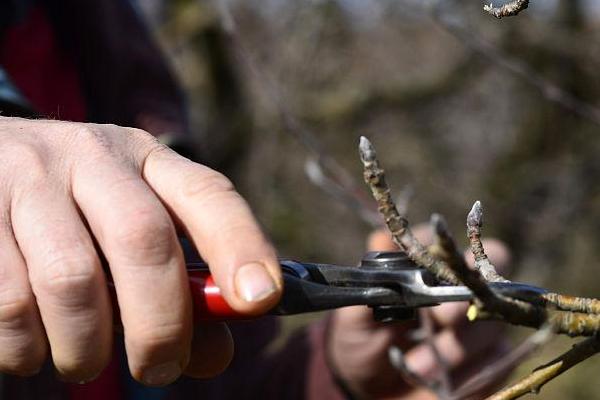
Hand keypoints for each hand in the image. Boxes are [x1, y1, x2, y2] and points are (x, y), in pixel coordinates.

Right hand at [0, 117, 281, 384]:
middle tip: (160, 369)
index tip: (261, 300)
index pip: (208, 194)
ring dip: (86, 346)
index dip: (241, 245)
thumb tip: (214, 355)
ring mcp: (27, 177)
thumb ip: (179, 293)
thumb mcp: (132, 233)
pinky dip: (28, 346)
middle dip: (161, 323)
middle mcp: (91, 156)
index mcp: (146, 160)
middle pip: (145, 240)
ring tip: (84, 361)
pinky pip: (8, 303)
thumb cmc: (78, 215)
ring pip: (72, 280)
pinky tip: (35, 345)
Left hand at [328, 225, 510, 398]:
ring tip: (418, 364)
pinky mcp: (488, 362)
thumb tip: (381, 236)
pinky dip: (468, 374)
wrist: (367, 385)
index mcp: (430, 273)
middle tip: (440, 320)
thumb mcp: (356, 312)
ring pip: (491, 327)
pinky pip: (496, 363)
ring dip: (454, 348)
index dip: (456, 261)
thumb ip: (371, 281)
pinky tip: (439, 380)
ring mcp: (477, 328)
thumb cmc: (363, 338)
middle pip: (489, 285)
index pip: (458, 253)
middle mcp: (460, 294)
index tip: (436, 280)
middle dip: (463, 303)